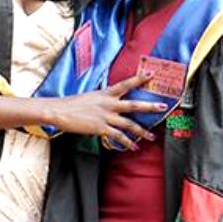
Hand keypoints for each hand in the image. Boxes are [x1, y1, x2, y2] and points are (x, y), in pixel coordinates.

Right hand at [42, 73, 165, 149]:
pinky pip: (118, 137)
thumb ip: (100, 100)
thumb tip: (107, 103)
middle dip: (150, 106)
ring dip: (143, 131)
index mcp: (105, 93)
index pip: (125, 84)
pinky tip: (134, 147)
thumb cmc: (71, 104)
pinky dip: (127, 143)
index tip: (151, 75)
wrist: (59, 110)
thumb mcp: (88, 97)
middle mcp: (108, 104)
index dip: (139, 79)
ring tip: (153, 136)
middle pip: (134, 104)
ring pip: (129, 124)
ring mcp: (105, 116)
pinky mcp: (101, 128)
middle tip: (163, 106)